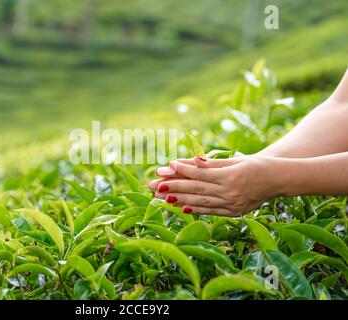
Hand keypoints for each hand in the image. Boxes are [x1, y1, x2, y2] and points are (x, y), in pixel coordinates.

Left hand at [148, 155, 281, 216]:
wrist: (279, 181)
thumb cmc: (257, 165)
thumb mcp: (236, 160)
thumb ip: (213, 164)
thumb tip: (191, 161)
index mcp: (230, 176)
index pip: (200, 173)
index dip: (182, 170)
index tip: (165, 167)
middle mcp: (230, 192)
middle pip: (195, 189)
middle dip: (173, 187)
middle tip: (154, 186)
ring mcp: (232, 204)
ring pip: (200, 202)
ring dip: (178, 200)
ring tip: (161, 198)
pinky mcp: (234, 212)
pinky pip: (210, 211)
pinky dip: (195, 209)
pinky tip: (181, 207)